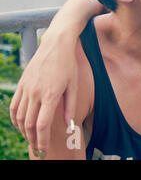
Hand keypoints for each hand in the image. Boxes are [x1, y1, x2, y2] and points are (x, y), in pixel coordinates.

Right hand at [9, 34, 77, 158]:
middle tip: (39, 149)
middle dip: (33, 139)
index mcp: (50, 94)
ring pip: (19, 116)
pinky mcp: (21, 84)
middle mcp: (35, 92)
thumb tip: (68, 126)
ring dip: (23, 131)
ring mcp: (26, 88)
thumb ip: (70, 107)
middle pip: (29, 123)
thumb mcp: (74, 85)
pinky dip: (15, 118)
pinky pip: (14, 105)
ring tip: (31, 139)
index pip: (42, 124)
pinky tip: (21, 125)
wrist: (56, 44)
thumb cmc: (69, 65)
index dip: (42, 140)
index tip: (44, 149)